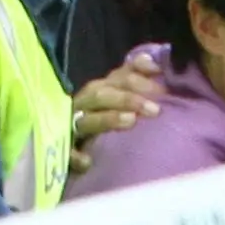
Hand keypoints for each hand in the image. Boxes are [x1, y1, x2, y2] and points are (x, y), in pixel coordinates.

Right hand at [70, 54, 164, 173]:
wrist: (71, 149)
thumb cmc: (102, 119)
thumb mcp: (118, 98)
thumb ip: (134, 80)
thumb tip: (155, 63)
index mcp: (100, 90)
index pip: (117, 77)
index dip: (138, 75)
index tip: (160, 78)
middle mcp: (85, 104)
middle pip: (101, 95)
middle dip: (128, 99)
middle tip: (156, 110)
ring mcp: (71, 126)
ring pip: (86, 120)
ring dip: (108, 119)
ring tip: (130, 121)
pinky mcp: (64, 150)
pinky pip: (67, 152)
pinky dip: (75, 156)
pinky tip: (87, 162)